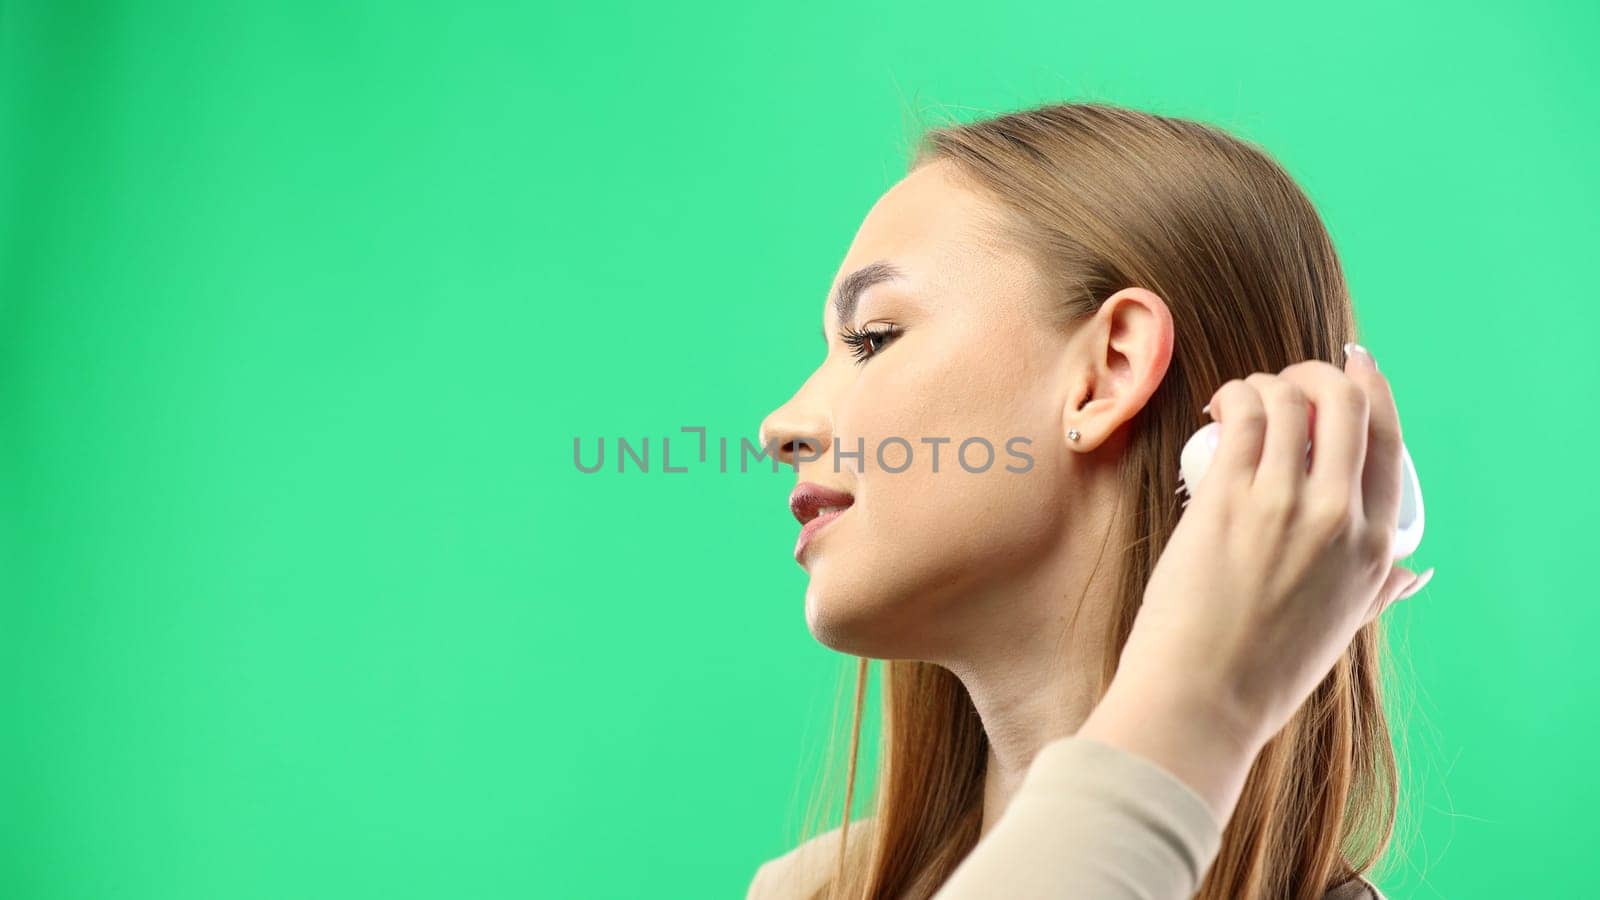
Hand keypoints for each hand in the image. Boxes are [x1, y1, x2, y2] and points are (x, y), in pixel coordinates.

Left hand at [1079, 344, 1430, 820]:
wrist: (1202, 699)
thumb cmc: (1263, 670)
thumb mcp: (1342, 628)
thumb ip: (1380, 590)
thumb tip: (1418, 572)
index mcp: (1376, 548)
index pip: (1390, 442)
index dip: (1373, 389)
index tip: (1353, 365)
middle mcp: (1339, 519)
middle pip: (1344, 404)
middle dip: (1317, 374)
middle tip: (1284, 381)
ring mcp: (1284, 505)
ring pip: (1289, 401)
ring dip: (1265, 383)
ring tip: (1241, 399)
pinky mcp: (1228, 500)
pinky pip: (1242, 418)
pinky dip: (1233, 397)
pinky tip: (1218, 407)